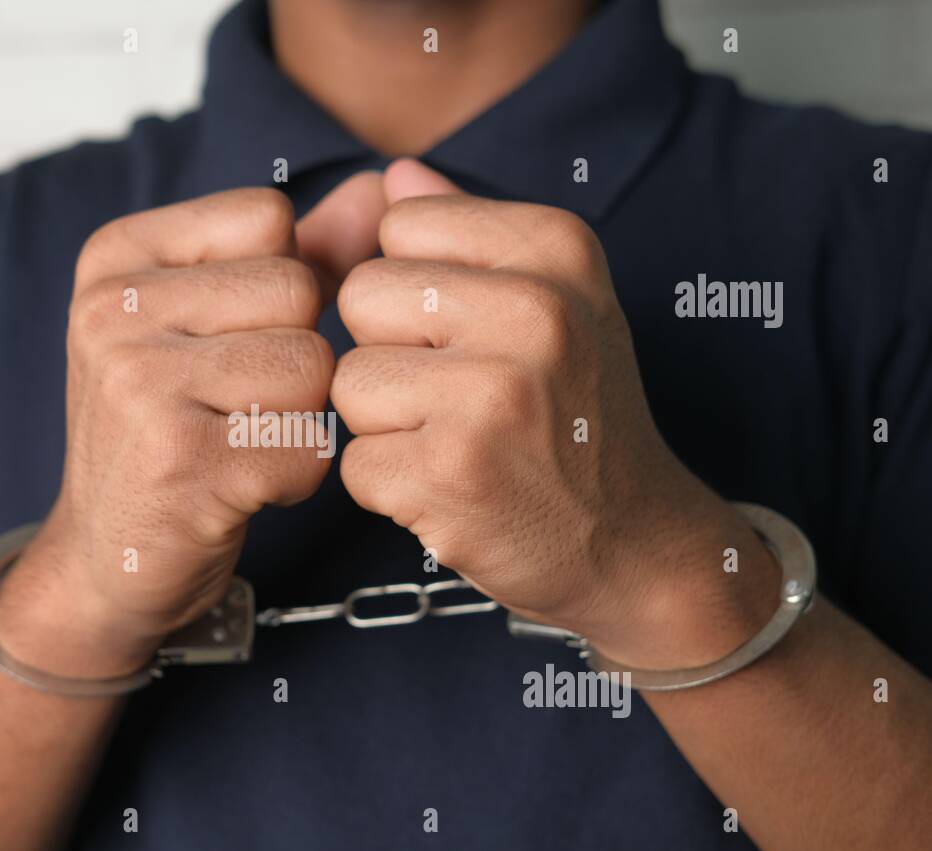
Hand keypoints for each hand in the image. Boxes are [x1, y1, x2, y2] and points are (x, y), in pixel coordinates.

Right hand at [0, 174, 386, 675]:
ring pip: (313, 368)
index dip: (281, 290)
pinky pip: (310, 445)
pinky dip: (295, 478)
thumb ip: (298, 252)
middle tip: (235, 407)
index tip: (227, 343)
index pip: (270, 218)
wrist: (105, 557)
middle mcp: (113, 310)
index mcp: (116, 258)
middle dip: (296, 359)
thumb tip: (382, 190)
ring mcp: (140, 385)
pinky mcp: (183, 463)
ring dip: (300, 420)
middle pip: (298, 291)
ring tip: (238, 446)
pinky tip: (241, 489)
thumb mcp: (210, 324)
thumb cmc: (171, 430)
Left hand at [332, 160, 779, 668]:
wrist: (636, 541)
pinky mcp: (448, 475)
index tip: (467, 333)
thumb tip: (393, 176)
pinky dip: (389, 487)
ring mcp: (489, 396)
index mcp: (556, 249)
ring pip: (347, 382)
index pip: (400, 224)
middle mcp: (530, 312)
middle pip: (360, 297)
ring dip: (384, 424)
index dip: (415, 286)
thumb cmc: (581, 413)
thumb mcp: (558, 299)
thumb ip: (470, 229)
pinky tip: (451, 489)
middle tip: (457, 395)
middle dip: (389, 351)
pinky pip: (353, 462)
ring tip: (456, 442)